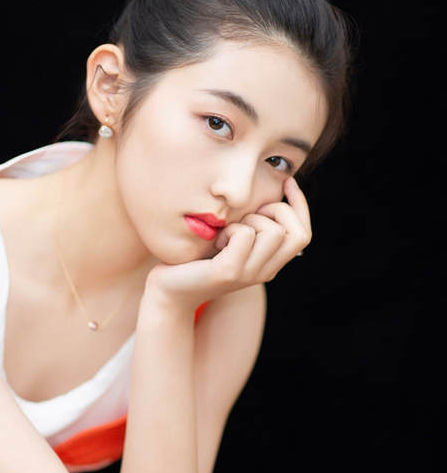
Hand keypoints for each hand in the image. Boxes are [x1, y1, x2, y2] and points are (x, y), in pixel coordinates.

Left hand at [145, 176, 311, 310]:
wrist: (169, 291)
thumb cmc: (198, 258)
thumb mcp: (232, 238)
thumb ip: (254, 223)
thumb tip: (273, 188)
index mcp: (270, 264)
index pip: (303, 235)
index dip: (300, 205)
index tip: (287, 182)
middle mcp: (265, 272)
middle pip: (295, 232)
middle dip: (274, 212)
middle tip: (244, 218)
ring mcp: (249, 274)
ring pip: (273, 231)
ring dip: (250, 221)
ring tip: (227, 233)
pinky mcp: (229, 272)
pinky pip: (245, 235)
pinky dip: (231, 229)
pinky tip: (216, 241)